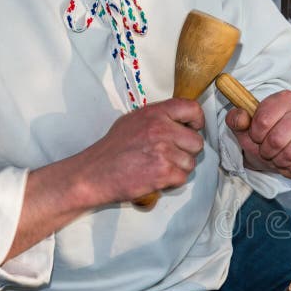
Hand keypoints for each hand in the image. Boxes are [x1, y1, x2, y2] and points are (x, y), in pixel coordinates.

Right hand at [75, 99, 204, 205]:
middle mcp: (161, 129)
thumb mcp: (134, 121)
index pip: (192, 108)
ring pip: (190, 162)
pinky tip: (155, 177)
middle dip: (186, 151)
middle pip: (196, 142)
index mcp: (155, 113)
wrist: (94, 174)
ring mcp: (163, 151)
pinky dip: (171, 181)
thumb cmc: (113, 150)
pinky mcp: (164, 171)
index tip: (192, 129)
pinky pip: (182, 178)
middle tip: (169, 155)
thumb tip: (182, 121)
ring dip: (178, 168)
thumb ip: (160, 118)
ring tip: (158, 166)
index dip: (197, 121)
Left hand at [225, 90, 290, 179]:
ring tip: (279, 158)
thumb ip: (236, 119)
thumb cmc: (266, 136)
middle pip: (277, 140)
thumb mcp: (246, 127)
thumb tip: (241, 118)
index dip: (255, 136)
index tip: (257, 137)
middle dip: (267, 152)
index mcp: (284, 99)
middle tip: (268, 152)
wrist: (285, 147)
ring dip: (280, 163)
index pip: (263, 121)